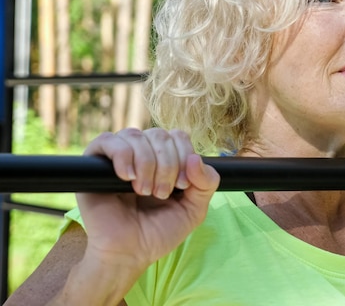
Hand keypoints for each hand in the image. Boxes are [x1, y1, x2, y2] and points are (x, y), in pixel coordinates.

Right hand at [79, 128, 219, 272]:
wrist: (128, 253)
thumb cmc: (159, 232)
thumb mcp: (194, 209)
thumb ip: (206, 183)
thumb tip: (196, 158)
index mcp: (165, 160)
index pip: (178, 136)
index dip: (184, 156)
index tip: (182, 186)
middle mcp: (142, 153)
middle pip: (159, 134)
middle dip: (167, 165)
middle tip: (161, 194)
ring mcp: (118, 157)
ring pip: (136, 136)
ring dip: (147, 165)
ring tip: (144, 191)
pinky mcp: (93, 163)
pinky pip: (107, 140)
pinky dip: (123, 156)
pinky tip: (128, 177)